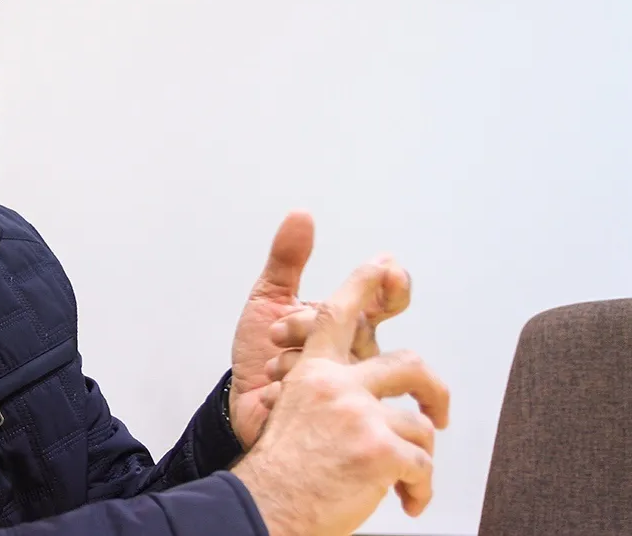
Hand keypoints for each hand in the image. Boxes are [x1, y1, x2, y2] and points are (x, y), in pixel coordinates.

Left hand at [228, 211, 410, 448]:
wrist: (238, 401)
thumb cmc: (261, 351)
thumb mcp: (268, 300)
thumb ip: (286, 259)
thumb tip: (301, 214)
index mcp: (351, 320)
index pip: (391, 296)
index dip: (393, 282)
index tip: (382, 270)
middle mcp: (360, 352)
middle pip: (360, 327)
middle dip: (310, 325)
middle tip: (278, 332)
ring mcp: (354, 386)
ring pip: (344, 364)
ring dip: (297, 362)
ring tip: (272, 368)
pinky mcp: (338, 418)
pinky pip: (324, 397)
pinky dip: (289, 392)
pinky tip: (272, 394)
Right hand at [231, 259, 450, 535]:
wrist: (264, 508)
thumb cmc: (273, 469)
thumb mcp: (268, 405)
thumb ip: (299, 377)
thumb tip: (317, 343)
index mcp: (313, 372)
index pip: (340, 313)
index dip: (365, 285)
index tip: (388, 266)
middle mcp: (337, 385)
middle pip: (408, 365)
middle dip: (434, 390)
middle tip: (438, 411)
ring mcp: (360, 415)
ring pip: (419, 423)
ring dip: (421, 456)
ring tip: (413, 477)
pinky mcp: (379, 450)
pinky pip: (422, 464)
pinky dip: (421, 489)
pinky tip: (409, 500)